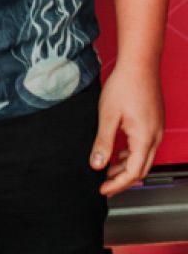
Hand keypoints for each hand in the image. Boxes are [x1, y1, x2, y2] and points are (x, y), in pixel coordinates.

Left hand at [90, 66, 163, 196]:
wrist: (139, 64)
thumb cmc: (124, 85)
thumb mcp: (108, 116)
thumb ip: (103, 143)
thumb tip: (96, 165)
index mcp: (144, 138)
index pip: (133, 172)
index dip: (117, 184)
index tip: (102, 189)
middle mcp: (155, 136)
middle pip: (141, 169)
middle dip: (122, 180)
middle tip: (105, 185)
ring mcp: (157, 129)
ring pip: (144, 158)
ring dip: (126, 167)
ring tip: (107, 169)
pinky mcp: (154, 122)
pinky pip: (145, 146)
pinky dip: (132, 154)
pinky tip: (119, 152)